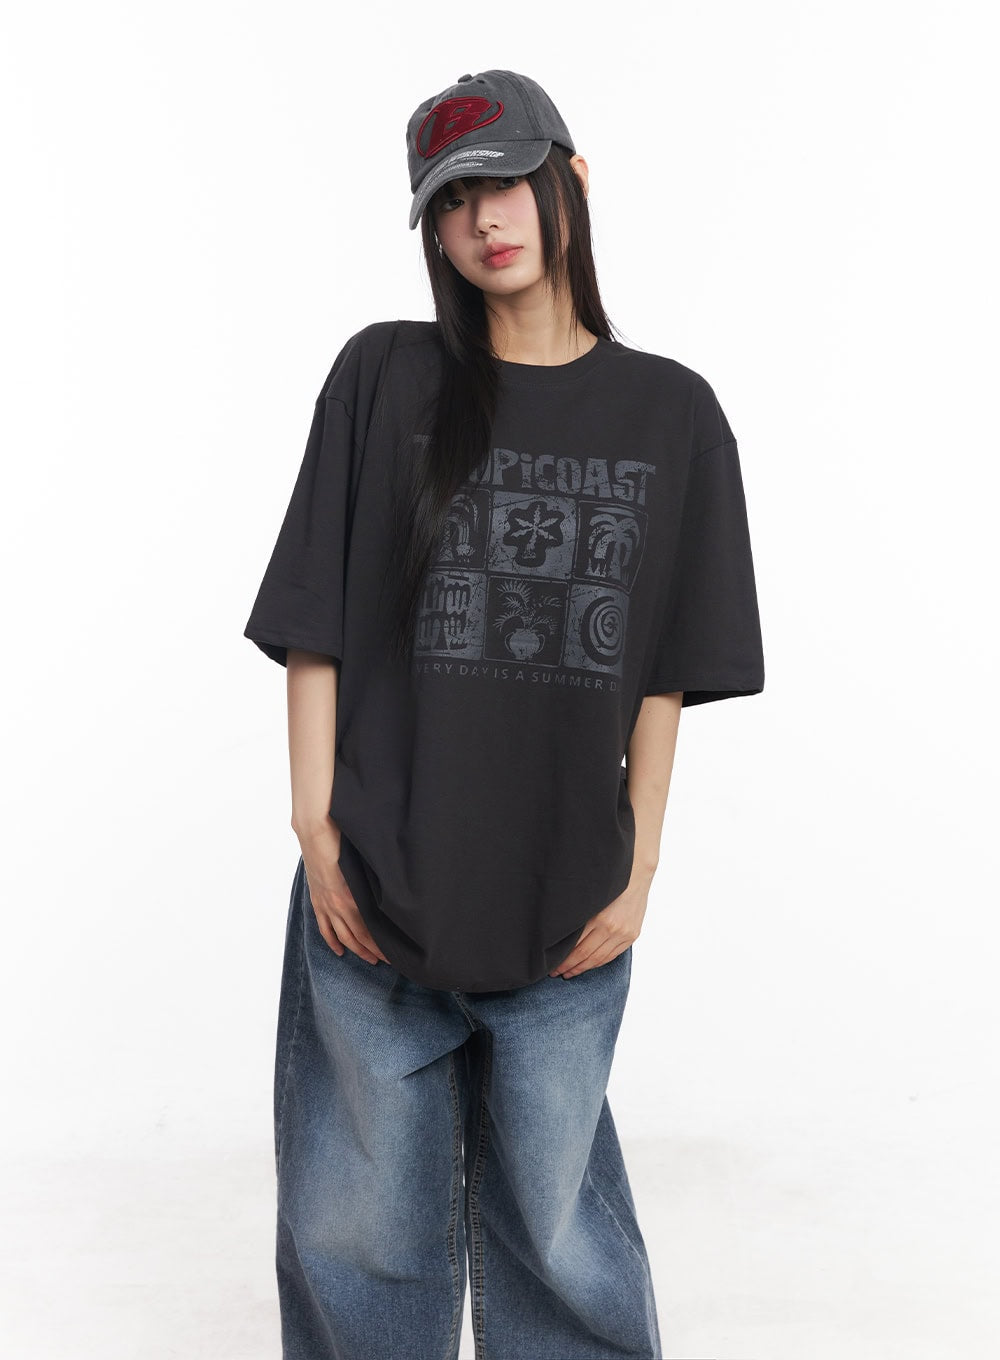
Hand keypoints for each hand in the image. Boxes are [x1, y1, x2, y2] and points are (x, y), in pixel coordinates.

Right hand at [299, 820, 391, 965]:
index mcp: (352, 898)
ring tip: (370, 960)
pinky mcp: (317, 900)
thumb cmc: (344, 843)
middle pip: (357, 937)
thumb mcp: (364, 864)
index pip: (368, 932)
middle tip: (389, 961)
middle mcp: (338, 906)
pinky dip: (332, 942)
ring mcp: (325, 905)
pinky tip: (340, 951)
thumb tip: (394, 892)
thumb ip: (376, 881)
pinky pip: (324, 928)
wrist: (317, 832)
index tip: (394, 954)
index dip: (381, 946)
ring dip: (356, 950)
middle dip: (373, 952)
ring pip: (341, 936)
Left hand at [549, 877, 651, 977]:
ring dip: (583, 968)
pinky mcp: (632, 935)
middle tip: (555, 973)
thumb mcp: (589, 896)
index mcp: (599, 918)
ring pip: (599, 958)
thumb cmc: (608, 881)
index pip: (576, 948)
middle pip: (586, 955)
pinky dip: (599, 962)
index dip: (562, 960)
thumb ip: (578, 916)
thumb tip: (558, 934)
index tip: (551, 966)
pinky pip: (613, 955)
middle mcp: (612, 928)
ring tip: (569, 973)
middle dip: (569, 966)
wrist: (635, 873)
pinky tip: (588, 965)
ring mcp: (624, 933)